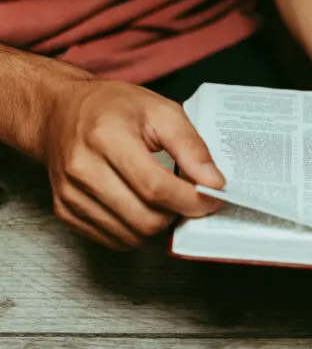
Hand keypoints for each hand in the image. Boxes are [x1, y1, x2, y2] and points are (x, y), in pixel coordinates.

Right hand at [44, 79, 224, 249]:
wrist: (61, 112)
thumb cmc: (112, 108)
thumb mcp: (162, 112)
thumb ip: (192, 148)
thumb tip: (214, 183)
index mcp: (106, 137)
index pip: (157, 188)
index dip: (192, 200)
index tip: (212, 198)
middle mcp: (82, 168)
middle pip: (145, 218)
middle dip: (176, 213)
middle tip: (185, 196)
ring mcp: (70, 193)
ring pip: (131, 236)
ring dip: (157, 224)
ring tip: (161, 197)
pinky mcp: (65, 211)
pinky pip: (113, 240)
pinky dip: (135, 230)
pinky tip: (139, 205)